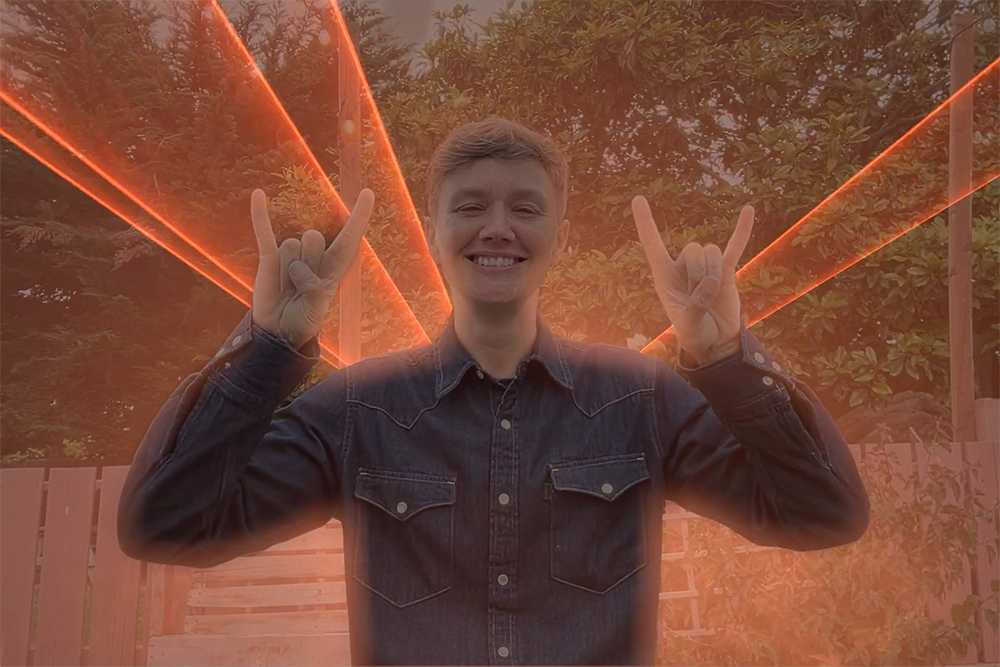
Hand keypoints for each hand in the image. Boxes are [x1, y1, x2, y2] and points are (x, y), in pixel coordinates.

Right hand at [250, 188, 373, 349]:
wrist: (277, 331)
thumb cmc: (302, 320)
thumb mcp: (315, 311)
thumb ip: (314, 291)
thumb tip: (300, 271)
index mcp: (334, 267)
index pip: (349, 238)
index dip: (358, 217)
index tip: (367, 193)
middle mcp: (315, 256)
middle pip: (315, 238)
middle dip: (307, 262)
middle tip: (300, 287)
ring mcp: (291, 254)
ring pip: (292, 243)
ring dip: (287, 270)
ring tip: (286, 287)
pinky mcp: (269, 256)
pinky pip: (264, 232)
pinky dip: (260, 214)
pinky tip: (258, 194)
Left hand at [631, 197, 753, 360]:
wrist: (716, 341)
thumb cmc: (695, 334)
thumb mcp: (689, 326)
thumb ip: (696, 307)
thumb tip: (711, 283)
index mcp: (665, 277)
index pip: (653, 245)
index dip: (645, 223)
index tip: (638, 199)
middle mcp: (683, 267)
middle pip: (692, 250)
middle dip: (699, 274)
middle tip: (700, 299)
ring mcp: (706, 267)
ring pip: (711, 251)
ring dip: (714, 273)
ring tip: (712, 296)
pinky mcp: (726, 270)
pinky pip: (735, 247)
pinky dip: (742, 231)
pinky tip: (749, 211)